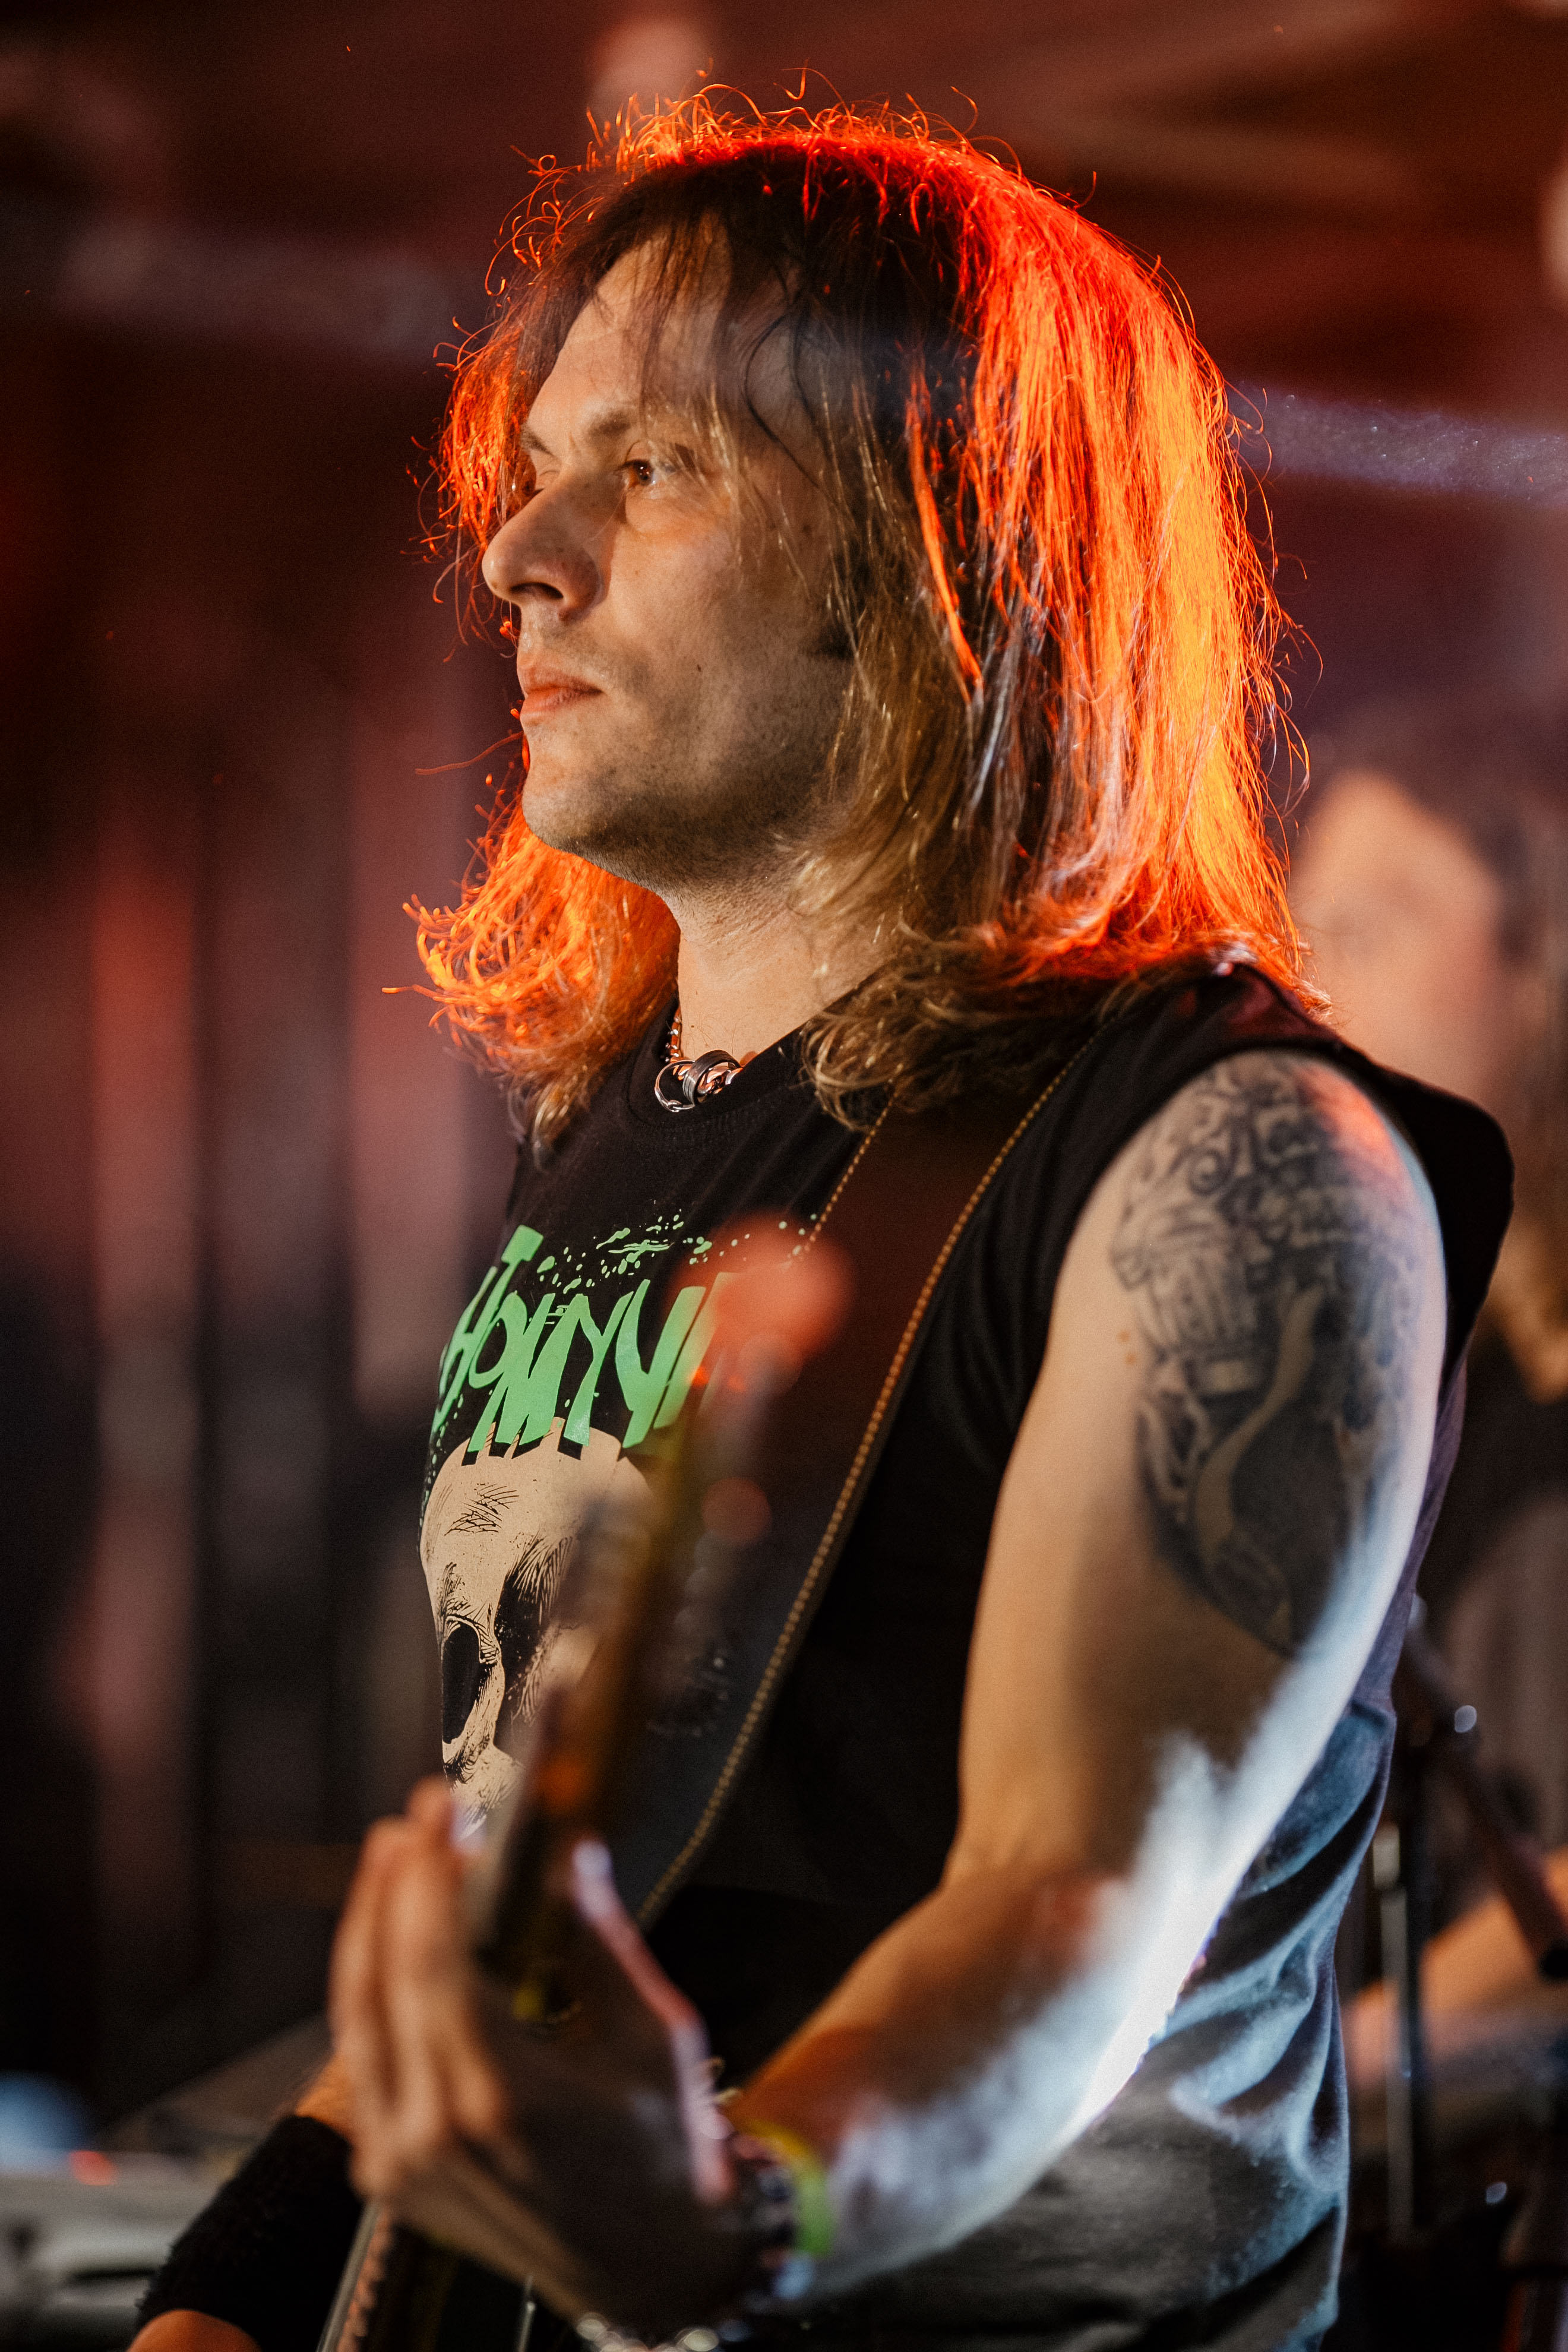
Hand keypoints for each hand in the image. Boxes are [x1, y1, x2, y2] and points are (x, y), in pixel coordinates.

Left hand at [330, 1782, 761, 2336]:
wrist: (648, 2262)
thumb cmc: (661, 2147)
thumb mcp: (648, 2034)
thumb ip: (595, 1939)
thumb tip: (568, 1848)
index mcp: (503, 2099)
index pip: (434, 1962)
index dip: (429, 1875)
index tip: (442, 1810)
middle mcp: (435, 2136)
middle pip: (382, 1981)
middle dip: (392, 1886)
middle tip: (414, 1821)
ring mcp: (401, 2164)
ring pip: (357, 2020)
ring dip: (371, 1930)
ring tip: (395, 1860)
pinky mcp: (387, 2176)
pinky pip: (364, 2062)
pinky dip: (374, 1992)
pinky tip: (392, 1940)